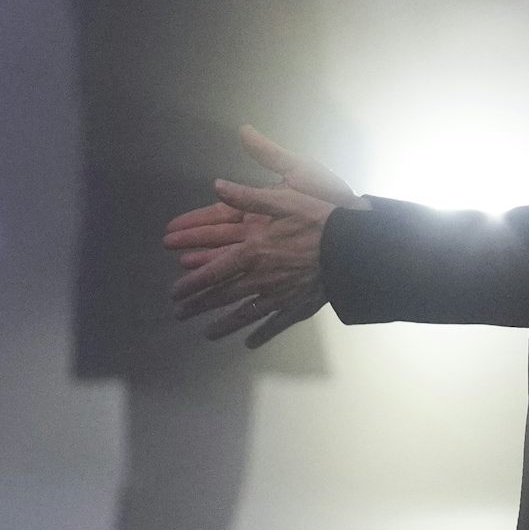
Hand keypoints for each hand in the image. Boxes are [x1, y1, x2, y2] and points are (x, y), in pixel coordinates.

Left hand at [166, 128, 360, 343]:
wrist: (353, 247)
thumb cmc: (319, 219)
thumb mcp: (283, 199)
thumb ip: (247, 196)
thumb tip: (218, 185)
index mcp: (253, 252)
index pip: (213, 271)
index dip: (191, 283)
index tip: (175, 292)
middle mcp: (261, 278)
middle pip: (223, 296)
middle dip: (199, 306)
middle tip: (180, 314)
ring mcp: (280, 296)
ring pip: (245, 314)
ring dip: (223, 325)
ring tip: (207, 334)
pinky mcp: (298, 306)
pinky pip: (275, 324)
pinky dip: (262, 335)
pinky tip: (250, 344)